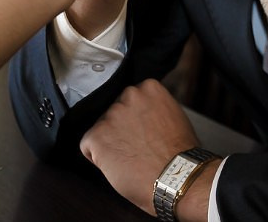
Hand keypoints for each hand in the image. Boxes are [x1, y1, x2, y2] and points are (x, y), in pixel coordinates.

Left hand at [80, 80, 215, 219]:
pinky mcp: (97, 135)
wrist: (176, 179)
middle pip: (115, 113)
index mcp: (149, 88)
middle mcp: (129, 95)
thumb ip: (155, 110)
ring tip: (131, 159)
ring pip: (102, 130)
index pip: (130, 100)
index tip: (143, 133)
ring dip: (111, 143)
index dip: (135, 121)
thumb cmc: (179, 157)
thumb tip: (144, 116)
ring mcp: (111, 114)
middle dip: (121, 129)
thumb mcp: (175, 118)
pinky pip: (88, 146)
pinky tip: (118, 165)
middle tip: (137, 148)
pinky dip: (98, 158)